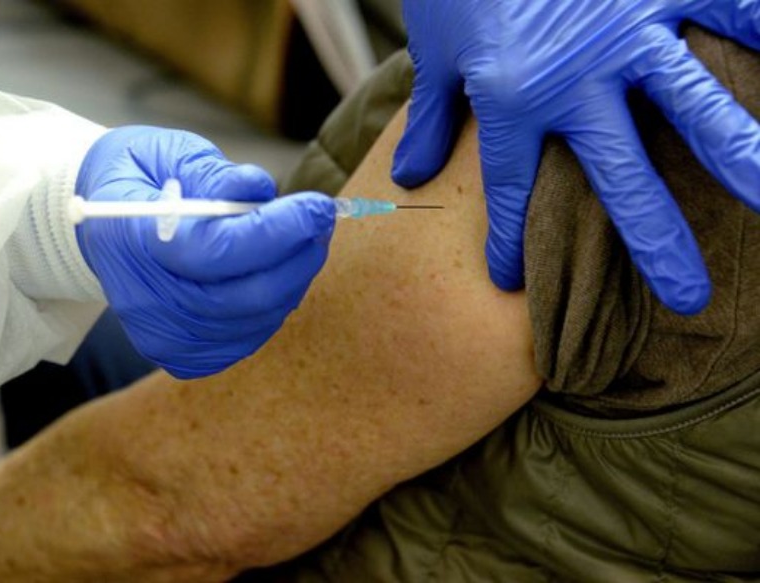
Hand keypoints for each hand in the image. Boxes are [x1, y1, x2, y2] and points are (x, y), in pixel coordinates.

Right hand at [75, 126, 335, 378]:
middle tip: (321, 221)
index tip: (318, 206)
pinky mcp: (183, 356)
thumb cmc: (141, 179)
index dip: (277, 231)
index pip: (216, 251)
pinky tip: (279, 271)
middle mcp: (144, 301)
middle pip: (245, 296)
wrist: (99, 226)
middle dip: (298, 257)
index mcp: (131, 241)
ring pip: (256, 319)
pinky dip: (275, 303)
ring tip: (305, 240)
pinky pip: (249, 336)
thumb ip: (217, 174)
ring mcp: (162, 337)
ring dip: (294, 279)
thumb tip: (263, 190)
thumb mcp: (171, 154)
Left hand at [393, 0, 759, 313]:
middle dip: (653, 241)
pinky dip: (758, 35)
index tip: (514, 280)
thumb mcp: (435, 51)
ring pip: (694, 105)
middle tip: (686, 297)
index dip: (510, 239)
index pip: (513, 190)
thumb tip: (407, 177)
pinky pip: (727, 13)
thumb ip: (432, 117)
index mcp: (513, 99)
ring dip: (740, 154)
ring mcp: (629, 31)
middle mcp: (577, 79)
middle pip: (619, 177)